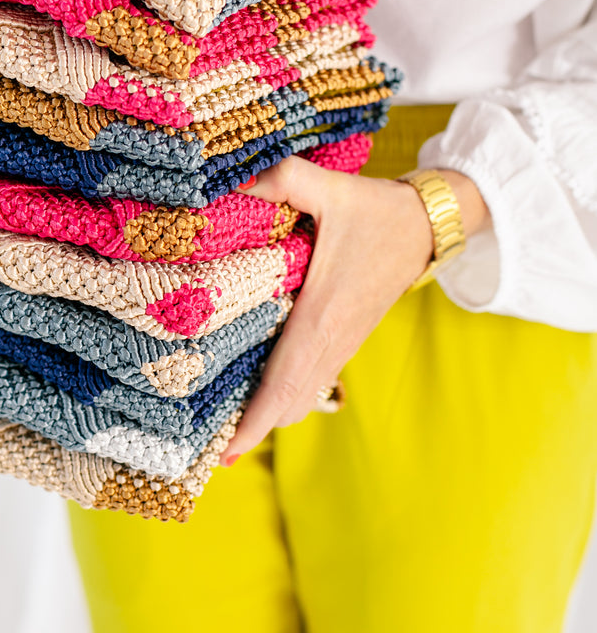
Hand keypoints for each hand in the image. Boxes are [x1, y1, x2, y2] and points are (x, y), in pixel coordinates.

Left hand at [222, 159, 488, 463]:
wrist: (427, 225)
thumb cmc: (376, 210)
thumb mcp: (328, 186)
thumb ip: (282, 180)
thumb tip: (233, 182)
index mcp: (321, 317)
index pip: (283, 385)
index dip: (253, 422)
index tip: (224, 452)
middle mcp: (331, 341)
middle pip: (288, 405)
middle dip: (250, 429)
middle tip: (206, 445)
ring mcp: (341, 345)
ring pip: (301, 397)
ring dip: (268, 414)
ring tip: (223, 424)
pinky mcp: (345, 340)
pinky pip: (311, 381)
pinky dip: (284, 397)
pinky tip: (257, 393)